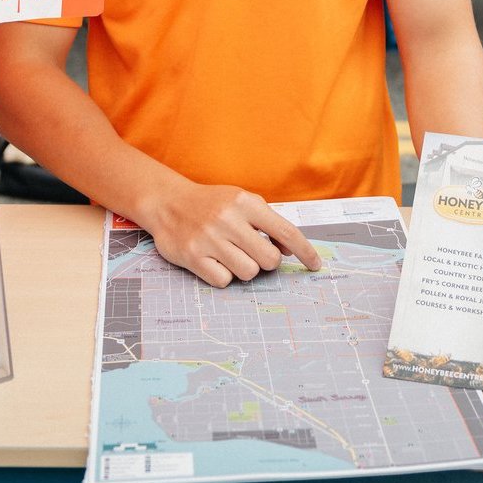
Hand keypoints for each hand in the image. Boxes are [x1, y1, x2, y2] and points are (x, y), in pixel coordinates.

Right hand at [143, 179, 321, 287]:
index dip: (306, 252)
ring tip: (229, 253)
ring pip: (249, 273)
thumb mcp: (239, 201)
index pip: (286, 232)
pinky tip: (213, 260)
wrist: (167, 202)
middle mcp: (227, 218)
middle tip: (252, 251)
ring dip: (244, 268)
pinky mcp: (194, 257)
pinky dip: (223, 275)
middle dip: (266, 260)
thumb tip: (290, 250)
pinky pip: (225, 281)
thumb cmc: (210, 203)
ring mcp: (209, 239)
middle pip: (270, 259)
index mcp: (244, 202)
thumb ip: (266, 222)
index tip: (315, 265)